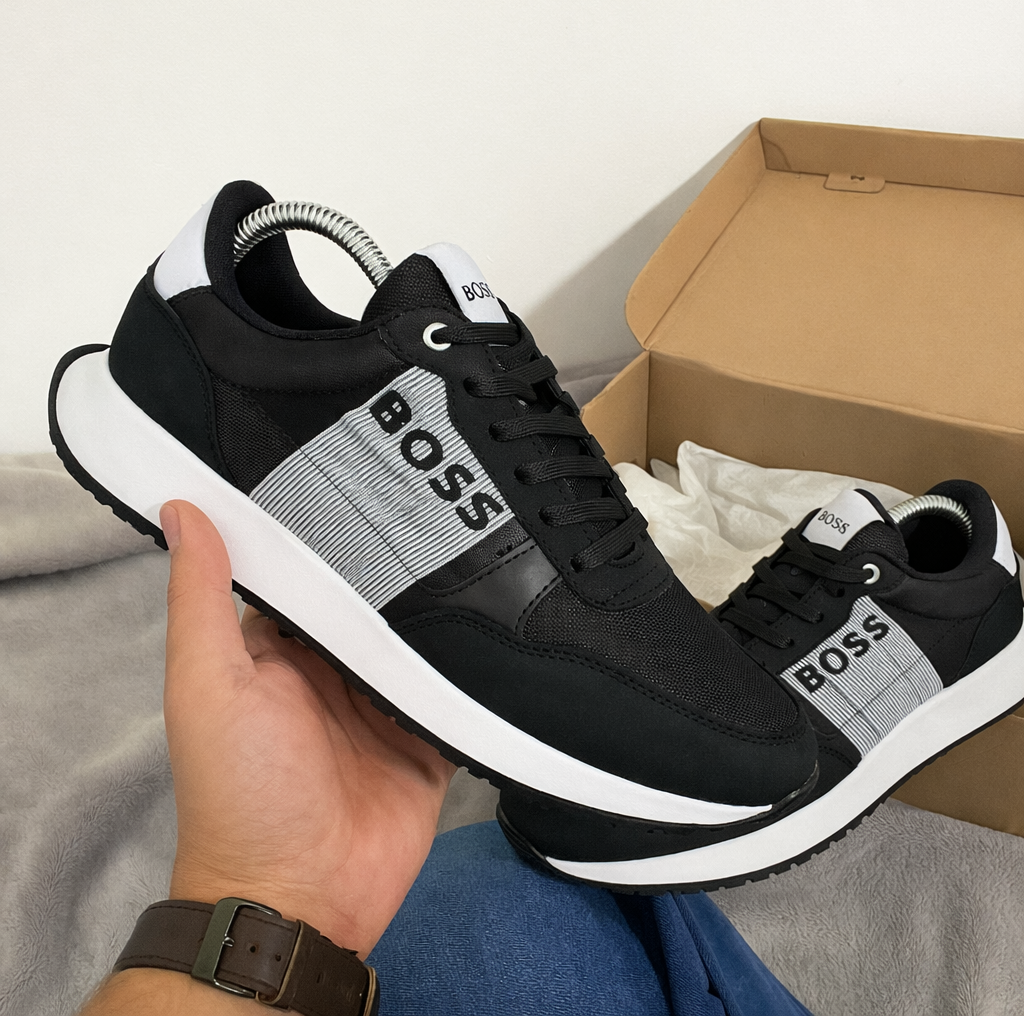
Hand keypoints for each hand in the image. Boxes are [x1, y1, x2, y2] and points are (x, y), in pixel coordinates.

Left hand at [161, 499, 455, 957]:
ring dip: (445, 606)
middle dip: (403, 563)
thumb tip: (182, 506)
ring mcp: (386, 704)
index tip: (369, 472)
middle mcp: (334, 670)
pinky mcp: (429, 736)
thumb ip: (200, 600)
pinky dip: (476, 662)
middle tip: (446, 499)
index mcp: (280, 650)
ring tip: (486, 539)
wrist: (304, 898)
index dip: (332, 530)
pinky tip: (507, 615)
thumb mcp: (209, 684)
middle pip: (374, 602)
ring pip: (420, 639)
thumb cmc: (241, 789)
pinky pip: (458, 688)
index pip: (310, 574)